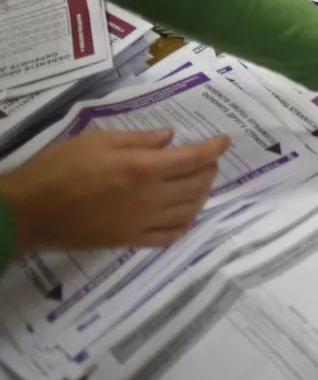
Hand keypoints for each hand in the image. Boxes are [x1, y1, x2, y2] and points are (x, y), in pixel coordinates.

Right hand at [0, 129, 228, 250]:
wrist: (30, 210)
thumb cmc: (60, 167)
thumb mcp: (98, 139)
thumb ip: (139, 139)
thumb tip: (170, 138)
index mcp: (143, 168)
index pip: (193, 159)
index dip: (213, 149)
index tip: (224, 141)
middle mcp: (150, 197)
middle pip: (196, 185)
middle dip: (209, 170)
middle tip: (210, 160)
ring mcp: (142, 223)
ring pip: (188, 211)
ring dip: (202, 195)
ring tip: (202, 182)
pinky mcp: (130, 241)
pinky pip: (169, 236)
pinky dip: (185, 224)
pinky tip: (187, 215)